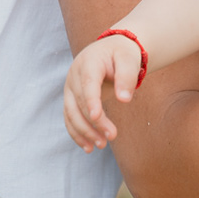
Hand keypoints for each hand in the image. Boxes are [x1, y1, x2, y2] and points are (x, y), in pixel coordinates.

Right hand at [63, 34, 145, 151]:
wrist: (110, 50)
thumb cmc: (122, 54)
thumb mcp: (129, 59)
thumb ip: (127, 77)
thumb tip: (124, 100)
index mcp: (89, 62)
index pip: (88, 83)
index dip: (91, 100)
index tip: (97, 117)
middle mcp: (74, 75)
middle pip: (80, 102)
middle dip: (94, 122)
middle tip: (112, 136)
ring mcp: (70, 88)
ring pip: (71, 113)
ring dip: (84, 131)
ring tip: (102, 145)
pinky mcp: (71, 99)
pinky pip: (70, 118)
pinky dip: (77, 133)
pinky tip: (88, 147)